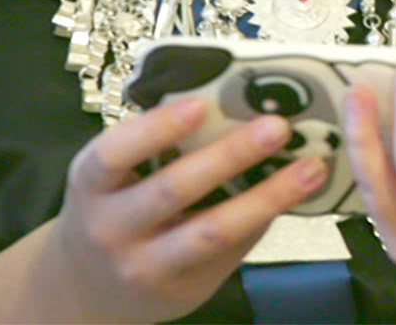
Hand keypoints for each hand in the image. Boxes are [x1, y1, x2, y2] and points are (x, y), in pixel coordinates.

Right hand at [0, 97, 326, 323]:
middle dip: (230, 155)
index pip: (115, 152)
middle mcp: (112, 228)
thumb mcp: (111, 178)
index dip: (156, 127)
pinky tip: (292, 198)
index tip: (200, 104)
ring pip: (213, 231)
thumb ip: (155, 149)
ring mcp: (146, 265)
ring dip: (267, 197)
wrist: (85, 291)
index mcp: (92, 183)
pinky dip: (263, 221)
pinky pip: (230, 253)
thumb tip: (234, 107)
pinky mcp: (183, 291)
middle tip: (278, 126)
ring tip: (310, 168)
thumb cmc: (111, 212)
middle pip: (173, 190)